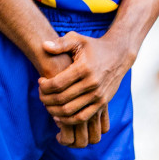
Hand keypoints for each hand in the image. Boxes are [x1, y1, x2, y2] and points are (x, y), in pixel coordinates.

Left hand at [40, 30, 133, 145]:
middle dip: (46, 98)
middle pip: (62, 99)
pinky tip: (58, 114)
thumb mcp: (77, 40)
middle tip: (40, 94)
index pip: (57, 84)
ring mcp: (99, 96)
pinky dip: (68, 119)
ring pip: (70, 111)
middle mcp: (92, 84)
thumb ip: (60, 43)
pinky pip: (82, 117)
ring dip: (54, 110)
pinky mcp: (103, 103)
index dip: (44, 86)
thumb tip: (44, 46)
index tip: (40, 81)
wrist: (119, 56)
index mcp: (84, 69)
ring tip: (47, 103)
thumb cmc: (94, 47)